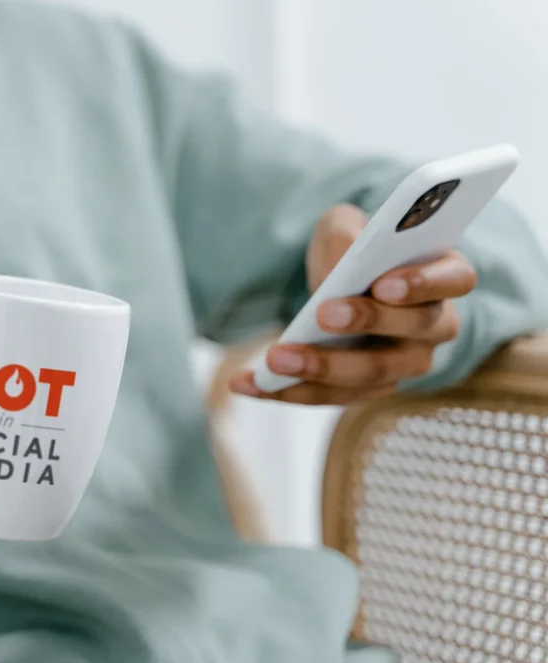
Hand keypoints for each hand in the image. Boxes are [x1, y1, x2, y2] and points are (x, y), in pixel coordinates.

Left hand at [231, 204, 476, 404]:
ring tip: (275, 358)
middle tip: (321, 313)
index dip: (423, 282)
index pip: (454, 279)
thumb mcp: (345, 228)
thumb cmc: (353, 251)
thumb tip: (343, 258)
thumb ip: (347, 233)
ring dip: (320, 369)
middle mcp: (434, 326)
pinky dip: (286, 391)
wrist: (337, 285)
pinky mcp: (364, 389)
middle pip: (411, 333)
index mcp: (443, 275)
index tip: (383, 282)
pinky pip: (330, 396)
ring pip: (371, 376)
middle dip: (365, 323)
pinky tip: (246, 383)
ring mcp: (403, 364)